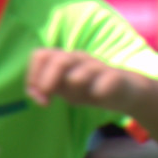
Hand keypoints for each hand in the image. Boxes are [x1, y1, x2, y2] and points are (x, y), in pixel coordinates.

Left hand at [25, 47, 139, 112]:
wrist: (125, 91)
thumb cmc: (89, 88)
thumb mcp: (64, 89)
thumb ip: (47, 89)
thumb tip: (33, 93)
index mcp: (64, 59)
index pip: (41, 55)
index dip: (33, 75)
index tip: (36, 95)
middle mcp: (80, 58)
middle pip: (58, 61)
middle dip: (48, 83)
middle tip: (46, 102)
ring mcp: (98, 67)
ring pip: (78, 75)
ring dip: (73, 90)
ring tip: (78, 99)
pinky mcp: (116, 78)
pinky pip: (103, 85)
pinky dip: (97, 93)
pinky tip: (98, 97)